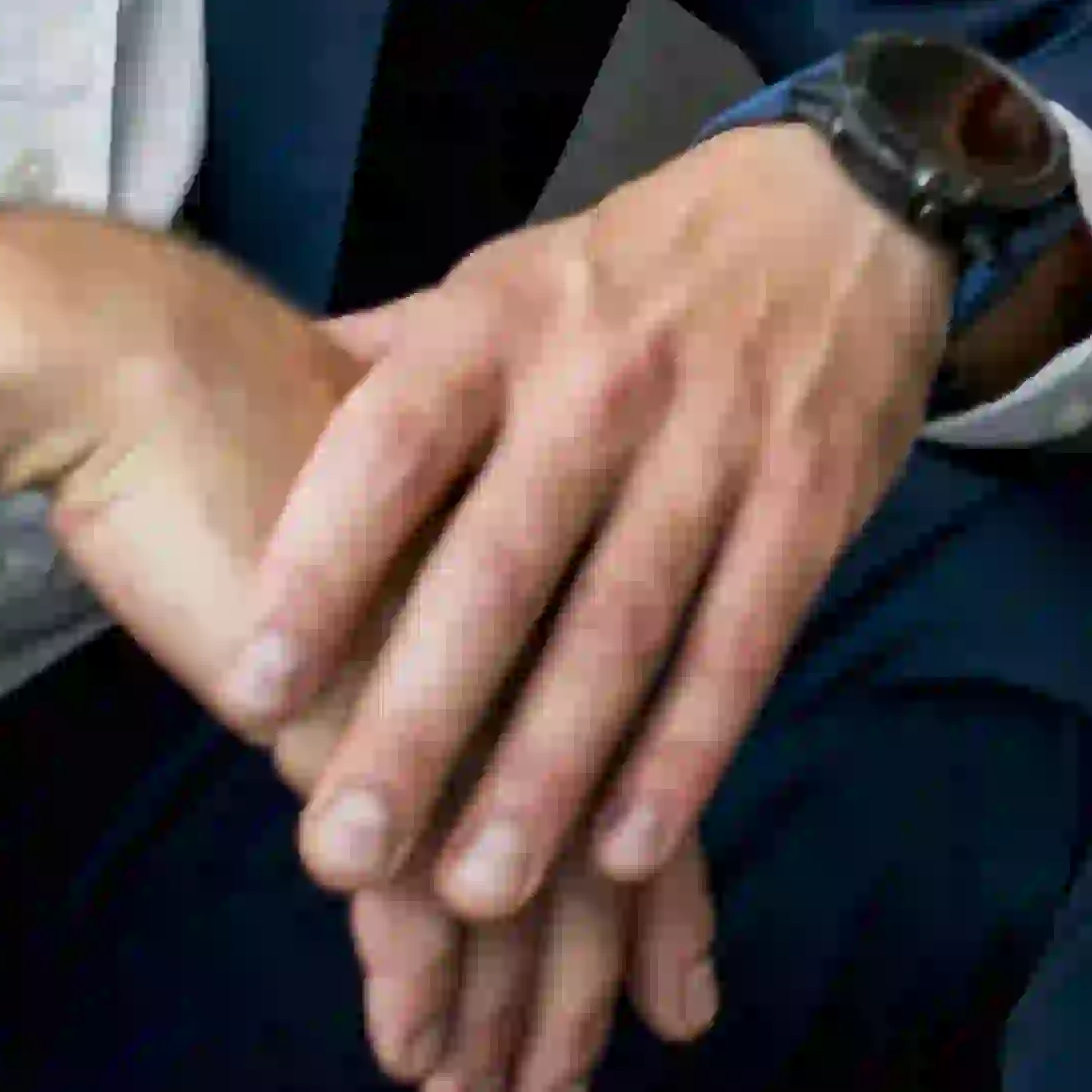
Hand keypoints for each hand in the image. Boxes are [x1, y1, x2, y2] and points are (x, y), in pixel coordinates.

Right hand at [0, 206, 718, 1091]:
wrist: (168, 363)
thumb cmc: (290, 407)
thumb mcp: (438, 490)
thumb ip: (486, 566)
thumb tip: (507, 657)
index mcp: (587, 556)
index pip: (651, 754)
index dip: (668, 890)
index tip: (687, 1000)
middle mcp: (550, 616)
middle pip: (596, 834)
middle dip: (595, 972)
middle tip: (580, 1079)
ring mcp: (463, 663)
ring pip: (515, 866)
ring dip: (505, 996)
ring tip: (492, 1091)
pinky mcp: (367, 699)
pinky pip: (409, 871)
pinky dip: (414, 967)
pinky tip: (416, 1039)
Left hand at [237, 117, 949, 948]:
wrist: (849, 200)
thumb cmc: (634, 269)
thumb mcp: (504, 277)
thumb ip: (389, 364)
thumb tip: (242, 418)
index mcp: (501, 321)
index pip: (393, 445)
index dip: (322, 567)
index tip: (250, 696)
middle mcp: (603, 380)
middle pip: (501, 567)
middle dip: (421, 719)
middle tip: (341, 852)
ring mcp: (719, 441)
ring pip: (622, 628)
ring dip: (548, 771)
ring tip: (474, 892)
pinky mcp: (813, 498)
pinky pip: (741, 643)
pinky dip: (686, 752)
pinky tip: (625, 849)